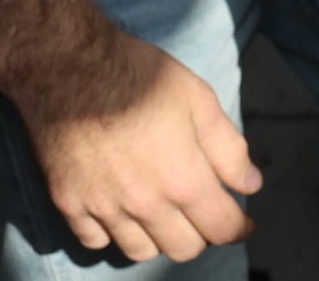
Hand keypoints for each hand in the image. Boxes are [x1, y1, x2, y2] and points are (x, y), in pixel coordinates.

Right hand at [6, 30, 259, 263]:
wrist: (70, 68)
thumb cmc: (141, 77)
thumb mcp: (200, 101)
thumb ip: (229, 149)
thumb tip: (251, 185)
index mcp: (183, 179)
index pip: (221, 228)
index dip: (239, 229)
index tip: (243, 224)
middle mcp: (144, 204)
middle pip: (181, 250)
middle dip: (200, 236)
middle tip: (201, 214)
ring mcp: (102, 207)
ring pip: (139, 252)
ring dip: (158, 239)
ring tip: (163, 214)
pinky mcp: (68, 203)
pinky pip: (94, 241)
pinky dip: (112, 234)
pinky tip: (120, 212)